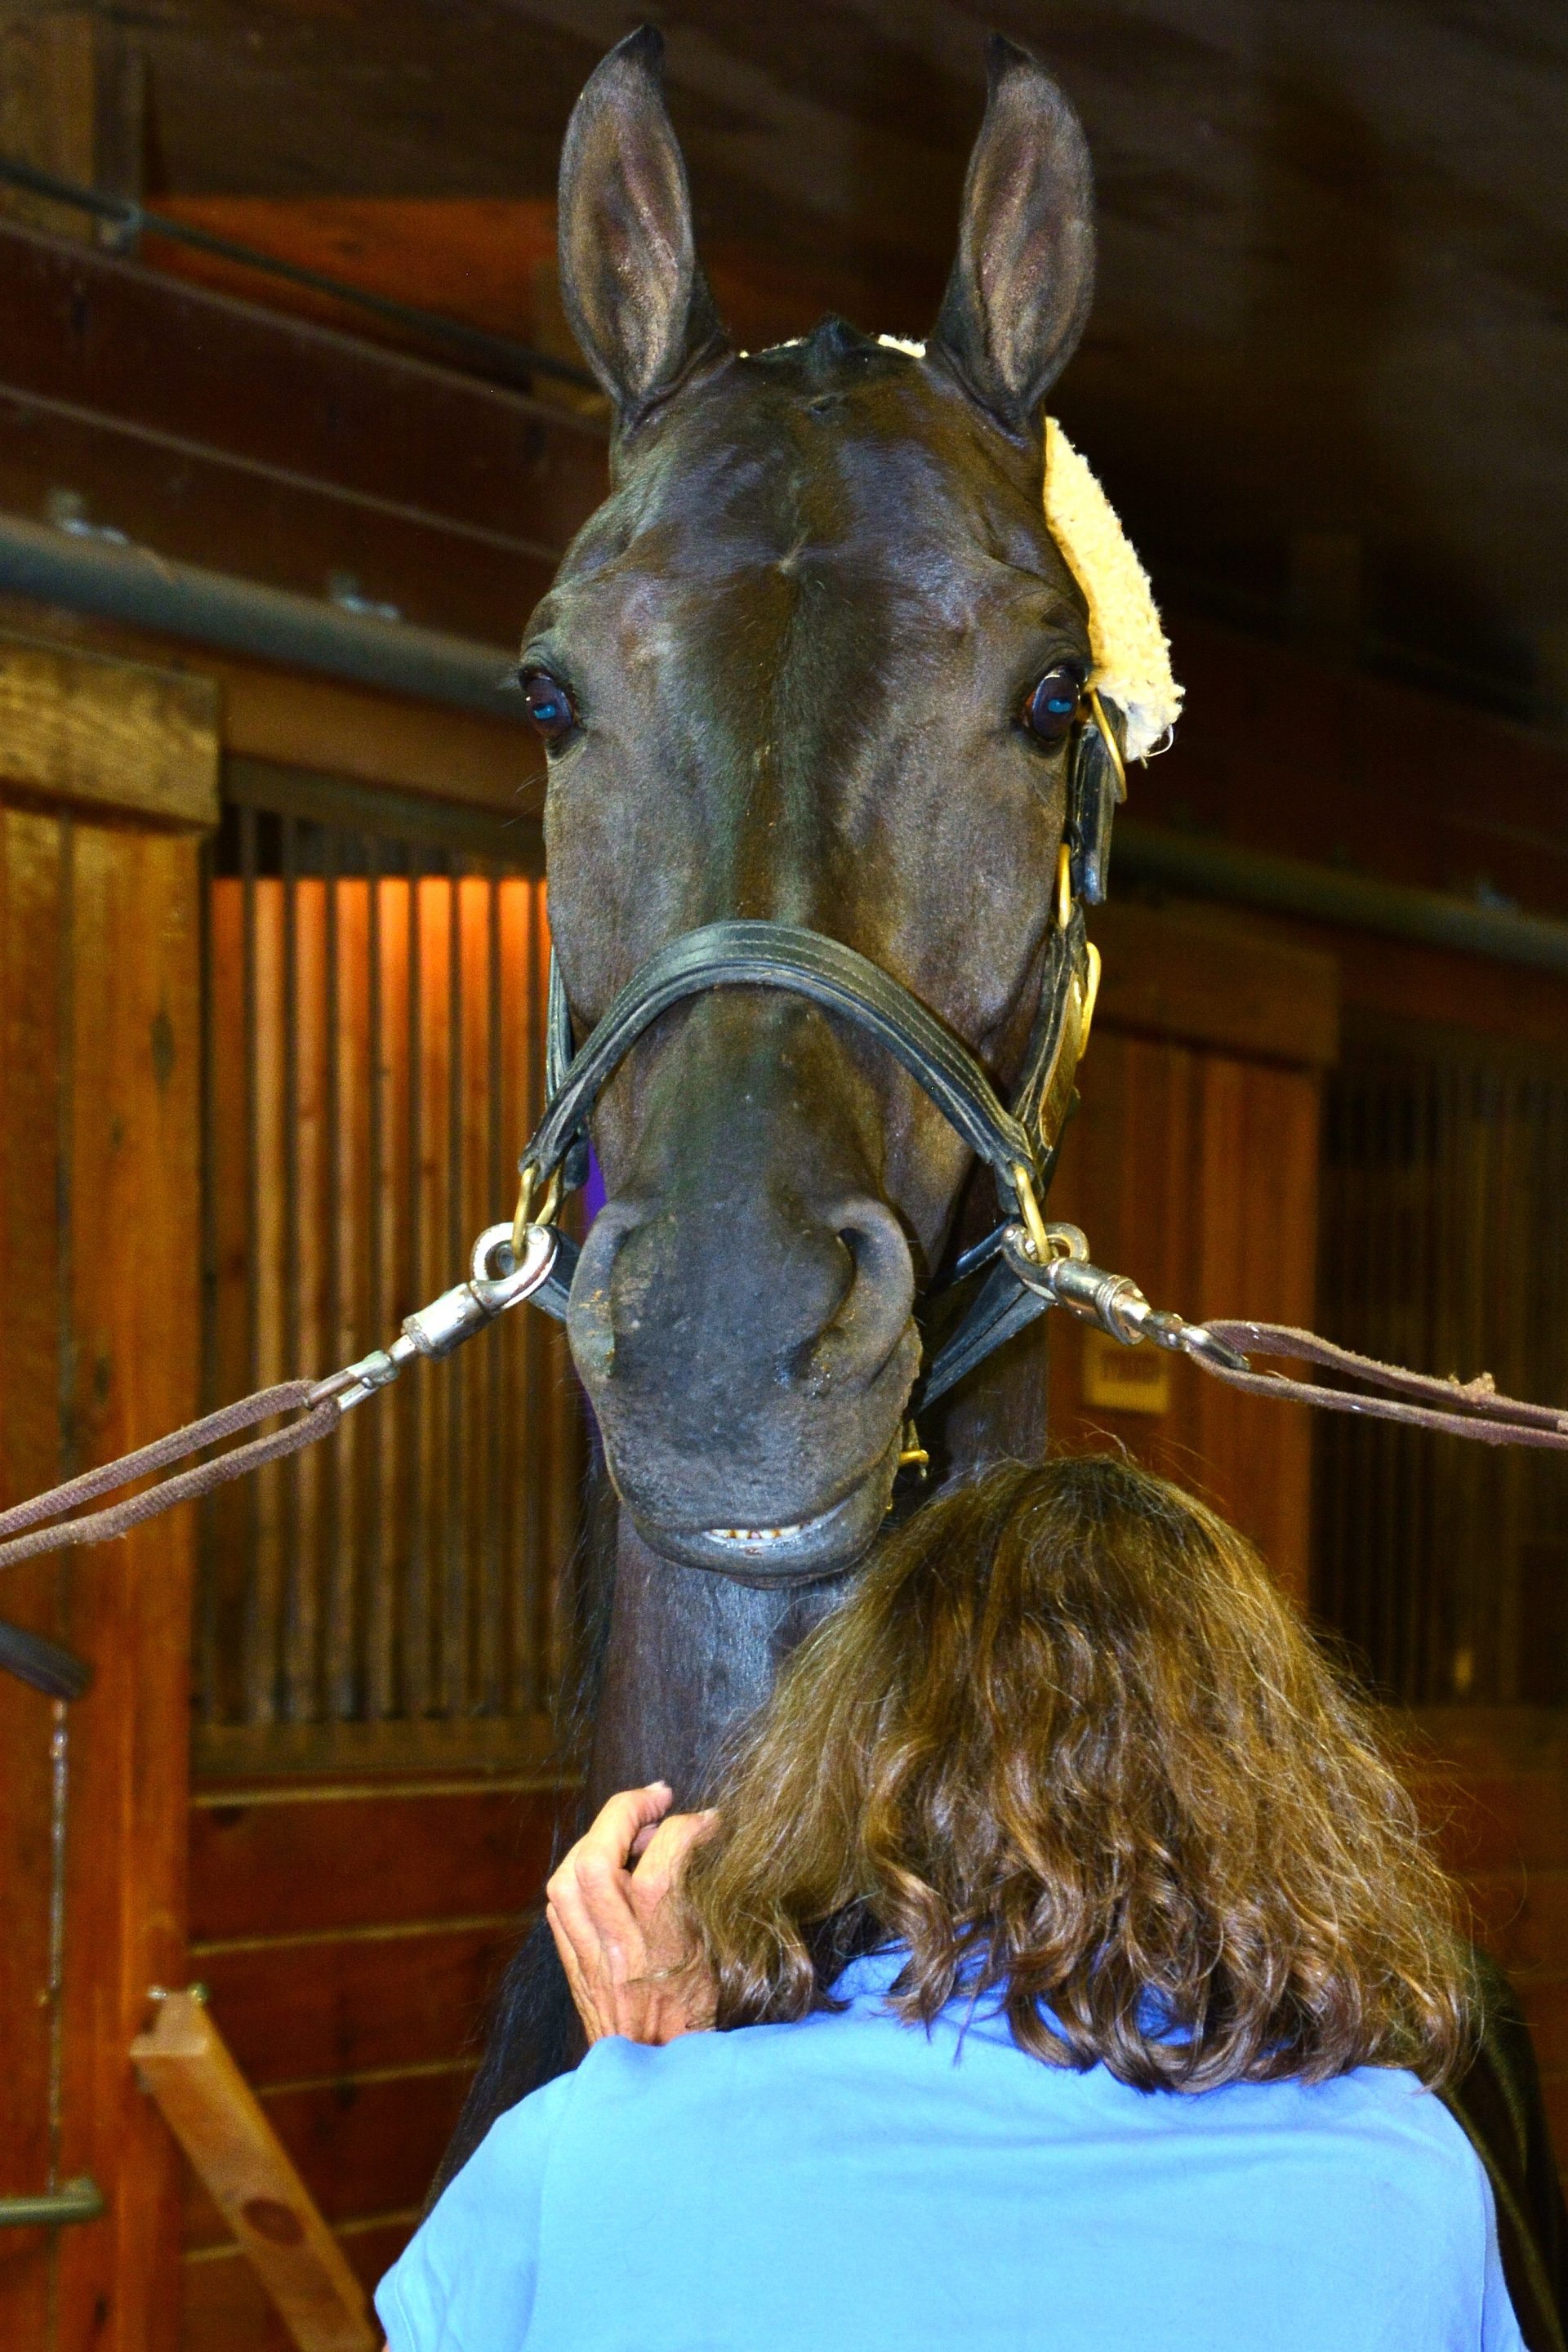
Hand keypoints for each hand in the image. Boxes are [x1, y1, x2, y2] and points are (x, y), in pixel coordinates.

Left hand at [545, 1783, 716, 2046]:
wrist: (661, 2079)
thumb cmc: (701, 2019)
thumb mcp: (720, 1956)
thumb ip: (708, 1899)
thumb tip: (711, 1841)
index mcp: (663, 1940)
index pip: (666, 1852)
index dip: (691, 1824)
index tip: (710, 1822)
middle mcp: (618, 1944)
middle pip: (598, 1855)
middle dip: (626, 1811)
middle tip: (657, 1798)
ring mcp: (589, 1955)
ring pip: (568, 1875)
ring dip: (596, 1839)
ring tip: (626, 1830)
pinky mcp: (574, 1965)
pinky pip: (560, 1903)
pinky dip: (579, 1873)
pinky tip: (603, 1867)